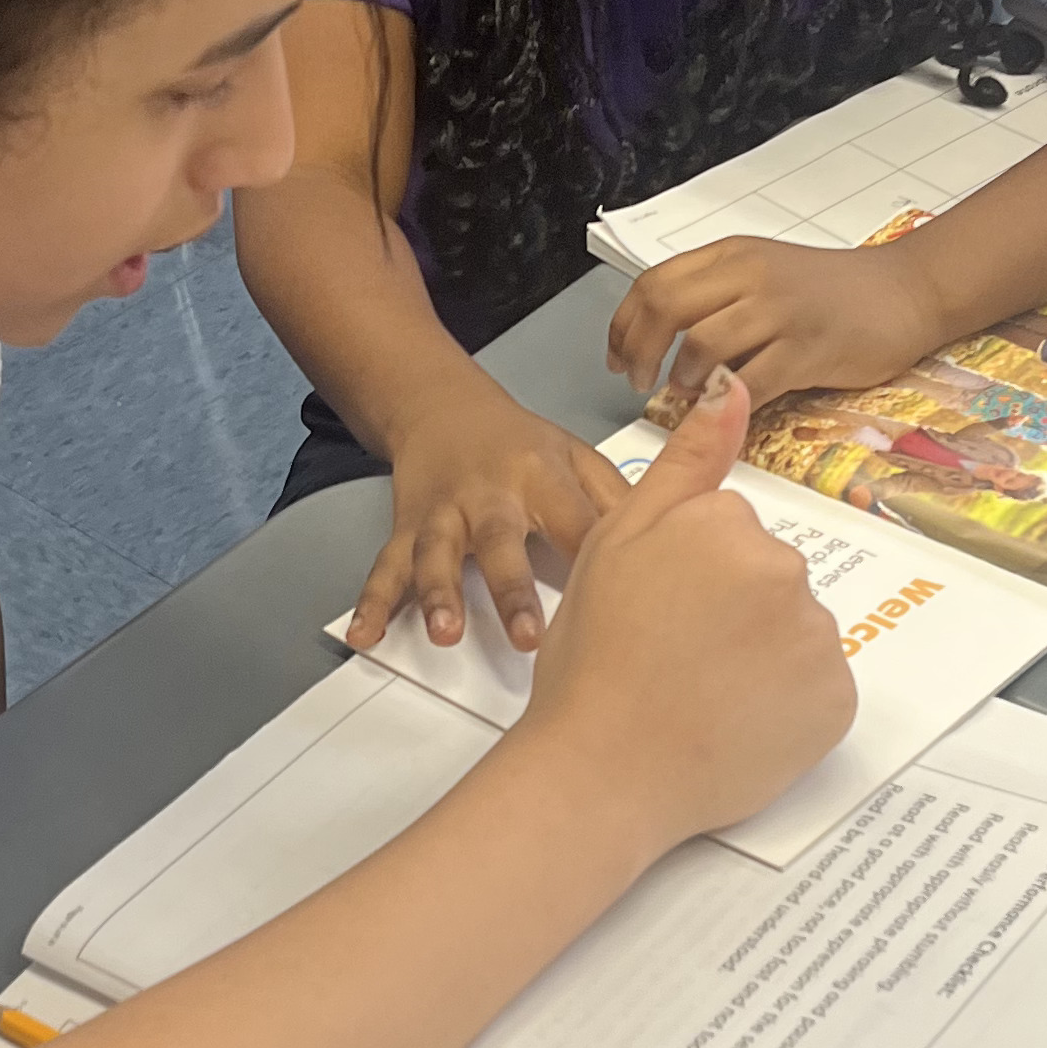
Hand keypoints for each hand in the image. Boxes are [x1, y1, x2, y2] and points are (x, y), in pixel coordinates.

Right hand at [346, 374, 626, 653]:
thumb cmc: (520, 444)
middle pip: (499, 540)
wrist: (441, 409)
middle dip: (512, 589)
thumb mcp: (576, 457)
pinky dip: (371, 602)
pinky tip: (363, 634)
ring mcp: (443, 514)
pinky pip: (386, 567)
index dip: (596, 556)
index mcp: (540, 475)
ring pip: (436, 554)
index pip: (574, 520)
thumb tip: (683, 535)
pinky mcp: (408, 528)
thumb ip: (619, 499)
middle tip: (531, 639)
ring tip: (444, 634)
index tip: (622, 600)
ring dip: (438, 593)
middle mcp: (488, 494)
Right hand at [525, 372, 852, 846]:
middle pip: (770, 580)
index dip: (689, 576)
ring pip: (795, 634)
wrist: (602, 770)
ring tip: (700, 697)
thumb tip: (732, 384)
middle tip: (673, 659)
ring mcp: (816, 641)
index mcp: (731, 526)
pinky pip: (817, 692)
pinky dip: (786, 709)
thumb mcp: (619, 539)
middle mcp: (786, 573)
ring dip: (760, 659)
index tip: (656, 611)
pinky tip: (735, 724)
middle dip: (732, 613)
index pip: (731, 535)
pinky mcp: (836, 704)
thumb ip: (686, 462)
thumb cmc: (594, 660)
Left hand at [609, 234, 951, 406]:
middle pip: (667, 308)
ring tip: (683, 395)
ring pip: (702, 343)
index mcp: (733, 255)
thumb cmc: (832, 291)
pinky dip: (726, 401)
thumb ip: (715, 296)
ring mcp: (781, 312)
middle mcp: (752, 276)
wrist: (905, 292)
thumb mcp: (764, 274)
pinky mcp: (809, 350)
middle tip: (637, 381)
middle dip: (639, 351)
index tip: (616, 356)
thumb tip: (658, 339)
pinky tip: (721, 409)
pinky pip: (751, 381)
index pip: (655, 282)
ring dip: (681, 379)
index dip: (624, 324)